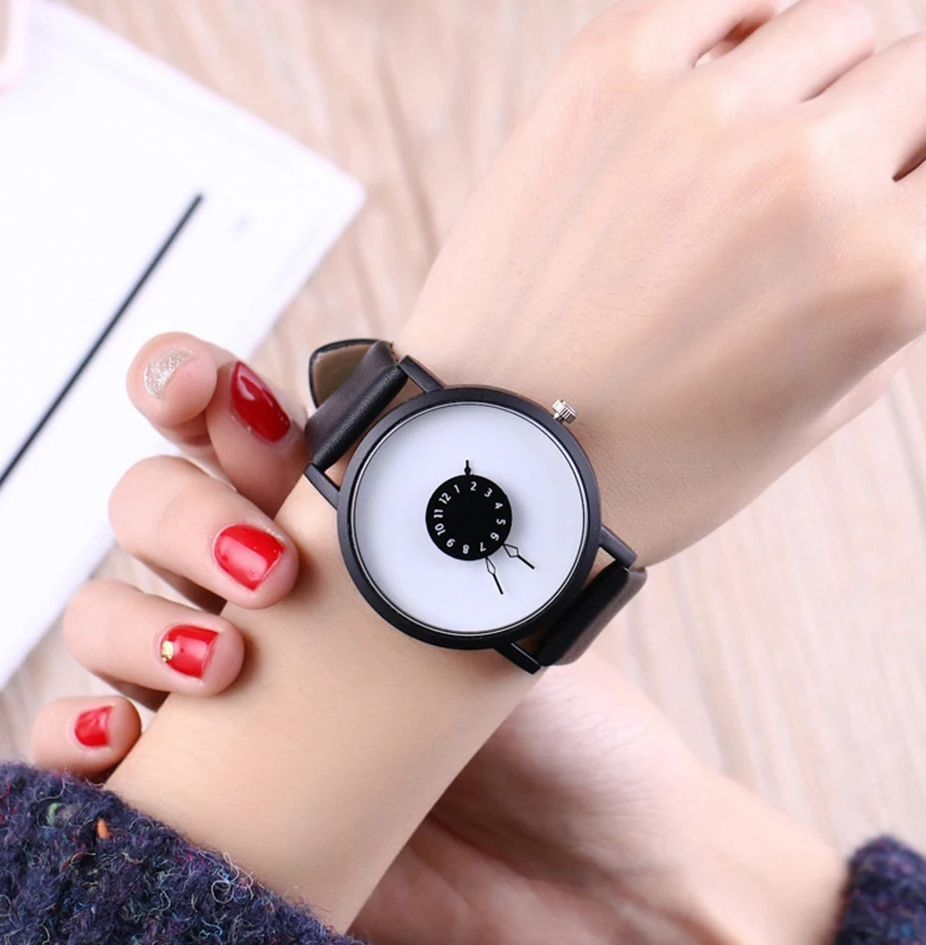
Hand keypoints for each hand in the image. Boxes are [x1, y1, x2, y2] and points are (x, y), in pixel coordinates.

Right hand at [34, 337, 841, 944]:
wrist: (583, 885)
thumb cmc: (564, 739)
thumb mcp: (512, 612)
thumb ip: (440, 530)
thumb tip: (408, 447)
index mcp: (336, 529)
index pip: (228, 429)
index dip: (190, 386)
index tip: (205, 389)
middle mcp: (266, 595)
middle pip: (152, 507)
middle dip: (183, 512)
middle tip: (266, 566)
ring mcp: (222, 689)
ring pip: (105, 616)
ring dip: (134, 623)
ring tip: (219, 663)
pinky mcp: (198, 787)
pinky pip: (85, 751)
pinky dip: (75, 738)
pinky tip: (121, 743)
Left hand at [398, 0, 922, 564]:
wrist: (496, 457)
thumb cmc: (650, 463)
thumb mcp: (817, 410)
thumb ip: (893, 295)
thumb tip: (903, 209)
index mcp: (882, 269)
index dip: (917, 191)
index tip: (890, 202)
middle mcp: (806, 171)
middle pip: (917, 77)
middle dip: (895, 129)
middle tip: (842, 173)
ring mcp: (700, 111)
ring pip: (832, 25)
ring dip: (826, 76)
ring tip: (777, 134)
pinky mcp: (603, 77)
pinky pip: (717, 1)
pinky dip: (742, 32)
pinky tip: (727, 78)